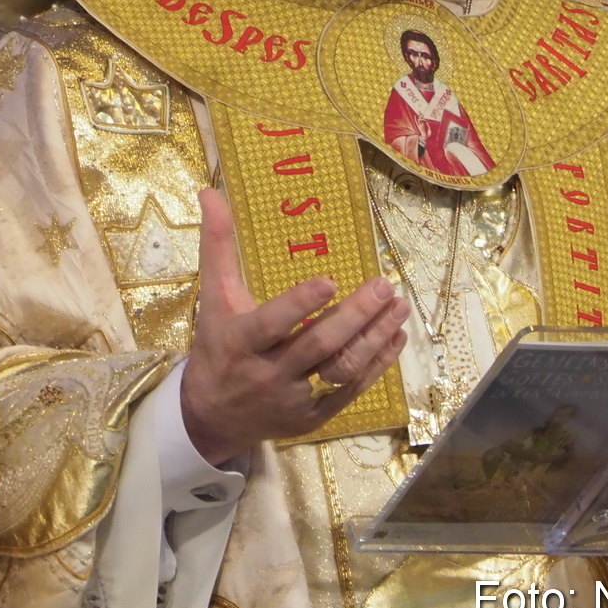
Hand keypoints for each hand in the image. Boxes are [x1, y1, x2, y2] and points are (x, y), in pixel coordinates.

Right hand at [180, 189, 408, 465]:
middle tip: (383, 285)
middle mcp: (268, 373)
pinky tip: (395, 336)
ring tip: (397, 305)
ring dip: (374, 338)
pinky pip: (351, 391)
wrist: (211, 416)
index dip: (300, 306)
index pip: (271, 325)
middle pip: (318, 346)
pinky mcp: (313, 417)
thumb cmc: (216, 346)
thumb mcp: (214, 297)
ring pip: (341, 369)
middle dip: (354, 316)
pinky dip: (377, 363)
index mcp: (241, 342)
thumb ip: (217, 246)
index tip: (330, 280)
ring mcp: (294, 399)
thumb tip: (210, 190)